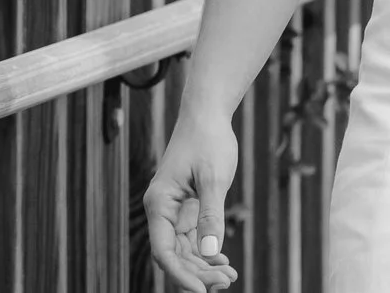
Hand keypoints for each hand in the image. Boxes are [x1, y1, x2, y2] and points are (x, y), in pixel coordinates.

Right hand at [144, 107, 240, 290]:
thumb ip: (211, 215)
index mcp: (159, 204)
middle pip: (175, 255)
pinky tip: (223, 262)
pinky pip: (193, 238)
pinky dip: (207, 252)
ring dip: (204, 266)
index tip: (202, 291)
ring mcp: (174, 211)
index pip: (165, 251)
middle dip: (197, 273)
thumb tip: (209, 253)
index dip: (181, 275)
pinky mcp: (188, 208)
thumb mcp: (214, 177)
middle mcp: (162, 211)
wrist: (208, 115)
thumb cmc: (208, 140)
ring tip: (230, 276)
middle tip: (227, 282)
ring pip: (184, 250)